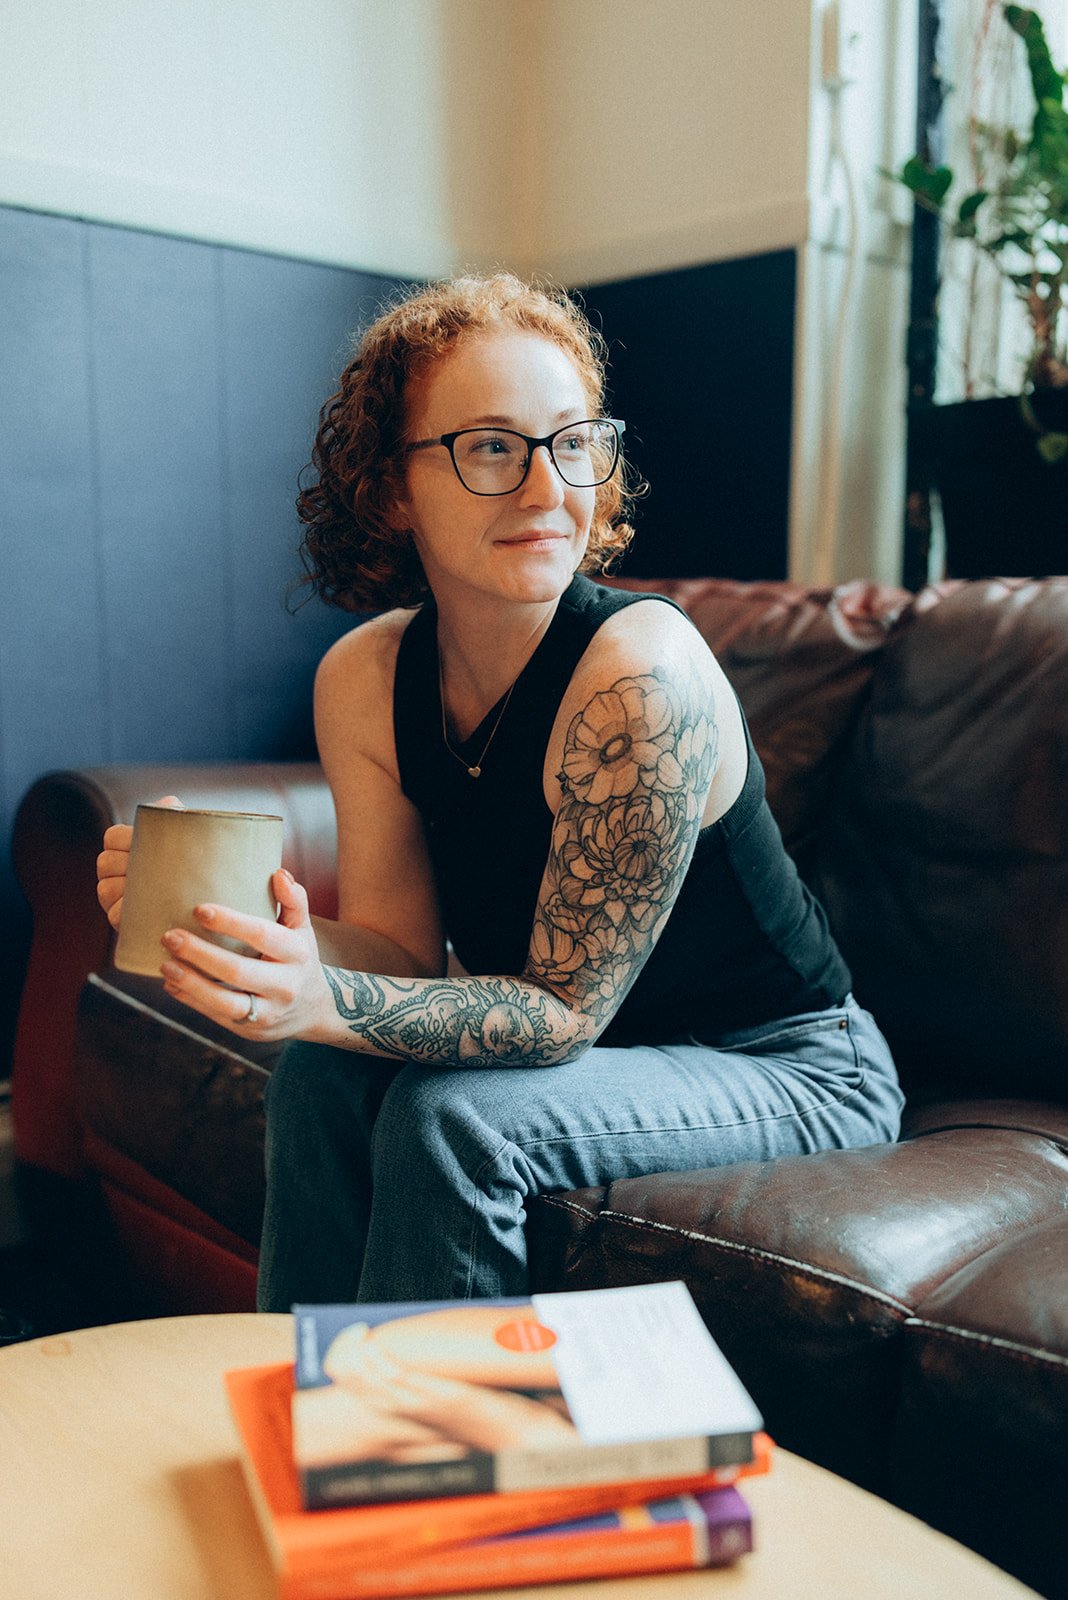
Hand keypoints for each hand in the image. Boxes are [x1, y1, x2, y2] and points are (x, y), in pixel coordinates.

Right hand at [96, 794, 182, 930]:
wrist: (207, 898)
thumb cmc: (194, 860)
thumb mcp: (187, 836)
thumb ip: (174, 816)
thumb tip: (169, 803)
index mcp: (126, 847)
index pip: (112, 837)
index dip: (124, 839)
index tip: (145, 843)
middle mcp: (116, 871)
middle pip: (105, 863)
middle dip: (125, 864)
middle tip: (155, 869)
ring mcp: (116, 897)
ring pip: (105, 889)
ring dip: (126, 889)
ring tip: (153, 888)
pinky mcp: (122, 921)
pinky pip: (114, 915)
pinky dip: (127, 911)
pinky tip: (149, 909)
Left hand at [158, 868, 332, 1041]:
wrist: (314, 1009)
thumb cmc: (299, 959)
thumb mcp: (303, 930)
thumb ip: (293, 901)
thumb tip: (278, 874)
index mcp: (297, 954)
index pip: (262, 935)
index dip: (230, 922)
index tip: (199, 909)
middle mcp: (284, 985)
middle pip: (237, 971)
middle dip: (199, 953)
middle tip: (169, 936)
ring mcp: (268, 1013)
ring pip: (224, 1002)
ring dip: (190, 983)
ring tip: (165, 965)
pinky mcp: (251, 1031)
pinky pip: (216, 1016)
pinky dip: (190, 1000)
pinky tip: (171, 984)